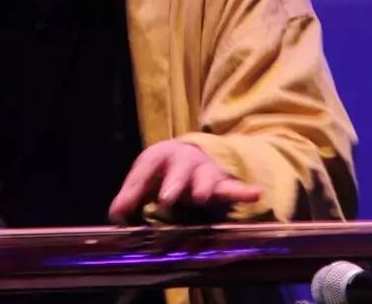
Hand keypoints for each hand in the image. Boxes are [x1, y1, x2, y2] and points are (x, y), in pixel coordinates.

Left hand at [108, 140, 262, 222]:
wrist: (189, 153)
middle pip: (179, 171)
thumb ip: (130, 197)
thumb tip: (116, 218)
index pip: (145, 170)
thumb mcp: (144, 179)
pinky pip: (233, 188)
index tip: (124, 208)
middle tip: (167, 199)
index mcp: (160, 156)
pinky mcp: (221, 184)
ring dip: (204, 186)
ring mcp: (204, 172)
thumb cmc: (162, 171)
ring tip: (202, 197)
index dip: (133, 188)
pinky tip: (255, 194)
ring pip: (206, 177)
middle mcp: (184, 161)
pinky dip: (244, 191)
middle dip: (174, 183)